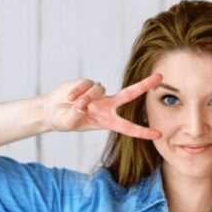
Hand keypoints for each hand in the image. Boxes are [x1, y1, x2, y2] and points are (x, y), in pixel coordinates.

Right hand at [42, 75, 162, 139]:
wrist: (51, 111)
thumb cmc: (62, 120)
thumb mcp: (68, 123)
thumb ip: (75, 116)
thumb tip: (82, 106)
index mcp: (107, 121)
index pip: (128, 127)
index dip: (143, 131)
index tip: (159, 134)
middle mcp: (107, 106)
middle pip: (130, 94)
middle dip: (144, 85)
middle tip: (160, 77)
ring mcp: (98, 94)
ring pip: (98, 91)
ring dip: (85, 98)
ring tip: (72, 104)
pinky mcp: (88, 83)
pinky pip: (86, 84)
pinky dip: (77, 91)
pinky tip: (69, 97)